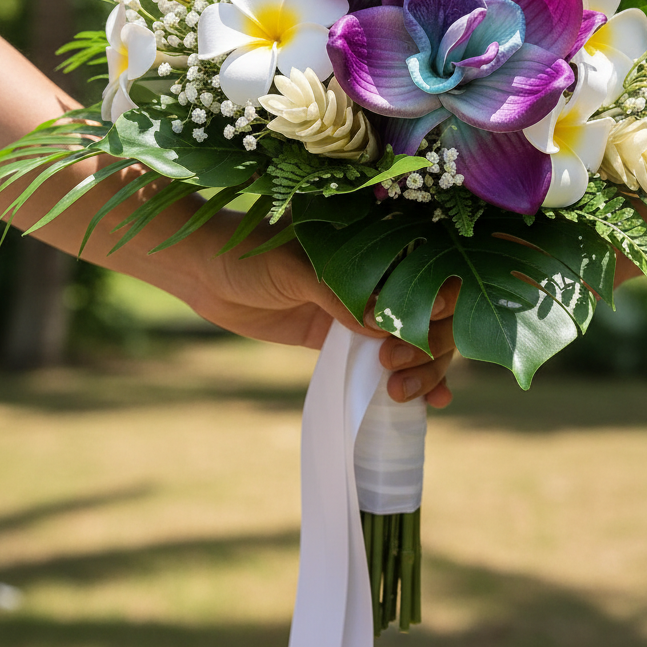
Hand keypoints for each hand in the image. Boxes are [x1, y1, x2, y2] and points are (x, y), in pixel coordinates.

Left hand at [187, 213, 459, 405]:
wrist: (205, 271)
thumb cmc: (250, 252)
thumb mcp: (298, 269)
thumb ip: (343, 295)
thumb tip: (391, 324)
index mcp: (376, 243)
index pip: (432, 272)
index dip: (441, 304)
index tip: (422, 331)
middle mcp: (378, 275)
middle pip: (433, 313)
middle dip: (429, 347)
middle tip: (393, 367)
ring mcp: (362, 309)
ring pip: (416, 342)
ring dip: (425, 370)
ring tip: (404, 395)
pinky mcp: (341, 338)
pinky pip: (381, 361)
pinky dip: (410, 380)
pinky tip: (428, 404)